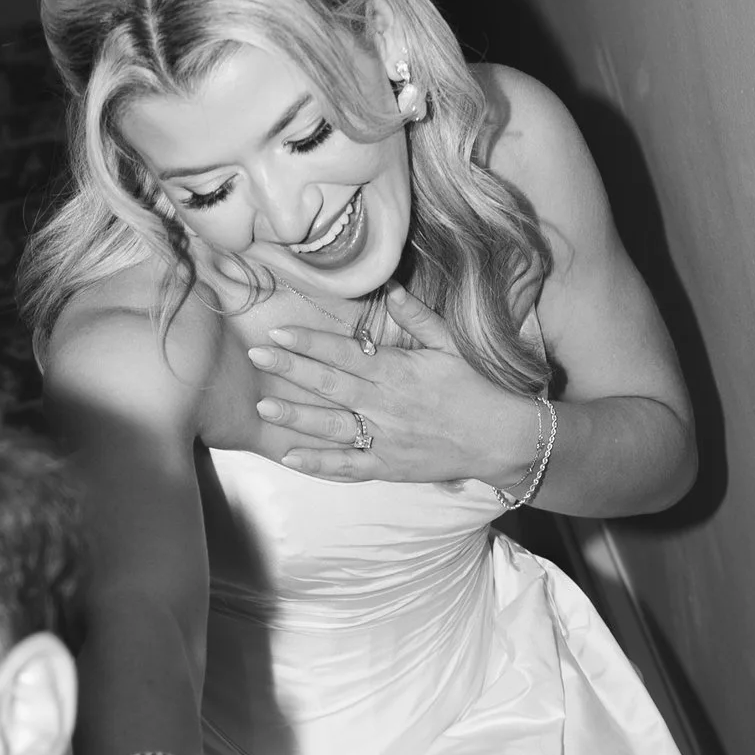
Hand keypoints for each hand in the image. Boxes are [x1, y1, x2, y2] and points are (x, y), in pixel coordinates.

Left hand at [248, 287, 541, 486]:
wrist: (499, 437)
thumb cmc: (474, 387)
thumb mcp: (448, 344)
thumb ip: (417, 316)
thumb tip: (390, 288)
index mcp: (395, 370)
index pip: (344, 353)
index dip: (310, 342)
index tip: (279, 333)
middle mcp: (385, 403)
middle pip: (329, 384)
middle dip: (291, 370)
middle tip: (256, 358)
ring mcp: (385, 437)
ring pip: (332, 426)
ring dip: (297, 417)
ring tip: (264, 408)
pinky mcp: (388, 466)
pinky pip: (349, 466)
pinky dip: (320, 464)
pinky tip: (291, 458)